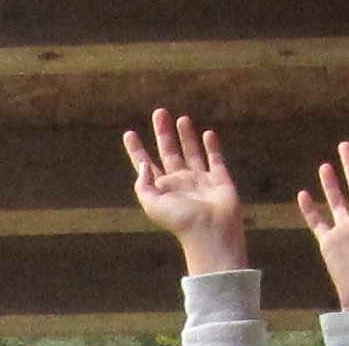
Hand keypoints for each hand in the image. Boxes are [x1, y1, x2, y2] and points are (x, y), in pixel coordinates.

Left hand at [128, 109, 246, 275]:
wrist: (211, 231)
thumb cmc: (179, 220)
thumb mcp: (152, 203)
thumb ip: (143, 184)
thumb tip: (143, 164)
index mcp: (162, 189)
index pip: (146, 165)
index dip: (136, 150)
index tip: (129, 133)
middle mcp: (180, 183)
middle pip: (169, 152)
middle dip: (163, 133)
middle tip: (159, 112)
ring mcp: (200, 181)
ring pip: (191, 152)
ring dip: (186, 136)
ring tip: (181, 118)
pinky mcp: (220, 180)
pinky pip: (215, 159)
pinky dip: (212, 147)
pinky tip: (207, 134)